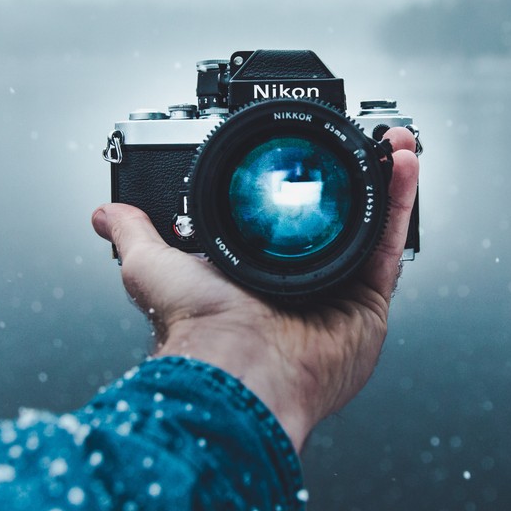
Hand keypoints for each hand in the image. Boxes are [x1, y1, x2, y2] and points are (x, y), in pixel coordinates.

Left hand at [91, 128, 419, 453]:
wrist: (238, 370)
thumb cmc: (199, 332)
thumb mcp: (152, 267)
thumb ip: (136, 234)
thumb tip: (106, 213)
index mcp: (251, 280)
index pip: (284, 224)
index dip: (301, 187)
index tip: (308, 150)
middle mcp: (298, 288)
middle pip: (336, 220)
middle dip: (352, 178)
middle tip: (359, 140)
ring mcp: (336, 295)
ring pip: (368, 227)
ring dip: (384, 181)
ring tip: (392, 143)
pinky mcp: (368, 304)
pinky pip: (389, 246)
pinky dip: (400, 204)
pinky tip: (403, 165)